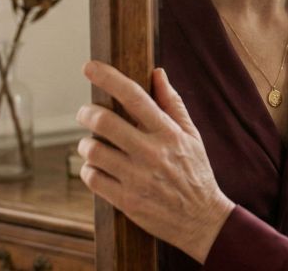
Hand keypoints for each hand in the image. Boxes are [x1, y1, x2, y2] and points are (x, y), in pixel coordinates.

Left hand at [76, 61, 234, 262]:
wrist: (202, 220)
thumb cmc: (196, 172)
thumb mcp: (192, 135)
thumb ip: (172, 103)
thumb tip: (157, 73)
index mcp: (168, 133)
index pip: (134, 97)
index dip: (109, 78)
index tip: (89, 67)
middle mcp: (152, 152)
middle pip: (105, 122)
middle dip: (87, 112)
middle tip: (85, 113)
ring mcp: (137, 178)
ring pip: (93, 150)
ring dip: (85, 144)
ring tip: (91, 144)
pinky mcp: (126, 201)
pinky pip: (93, 178)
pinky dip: (89, 169)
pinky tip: (98, 167)